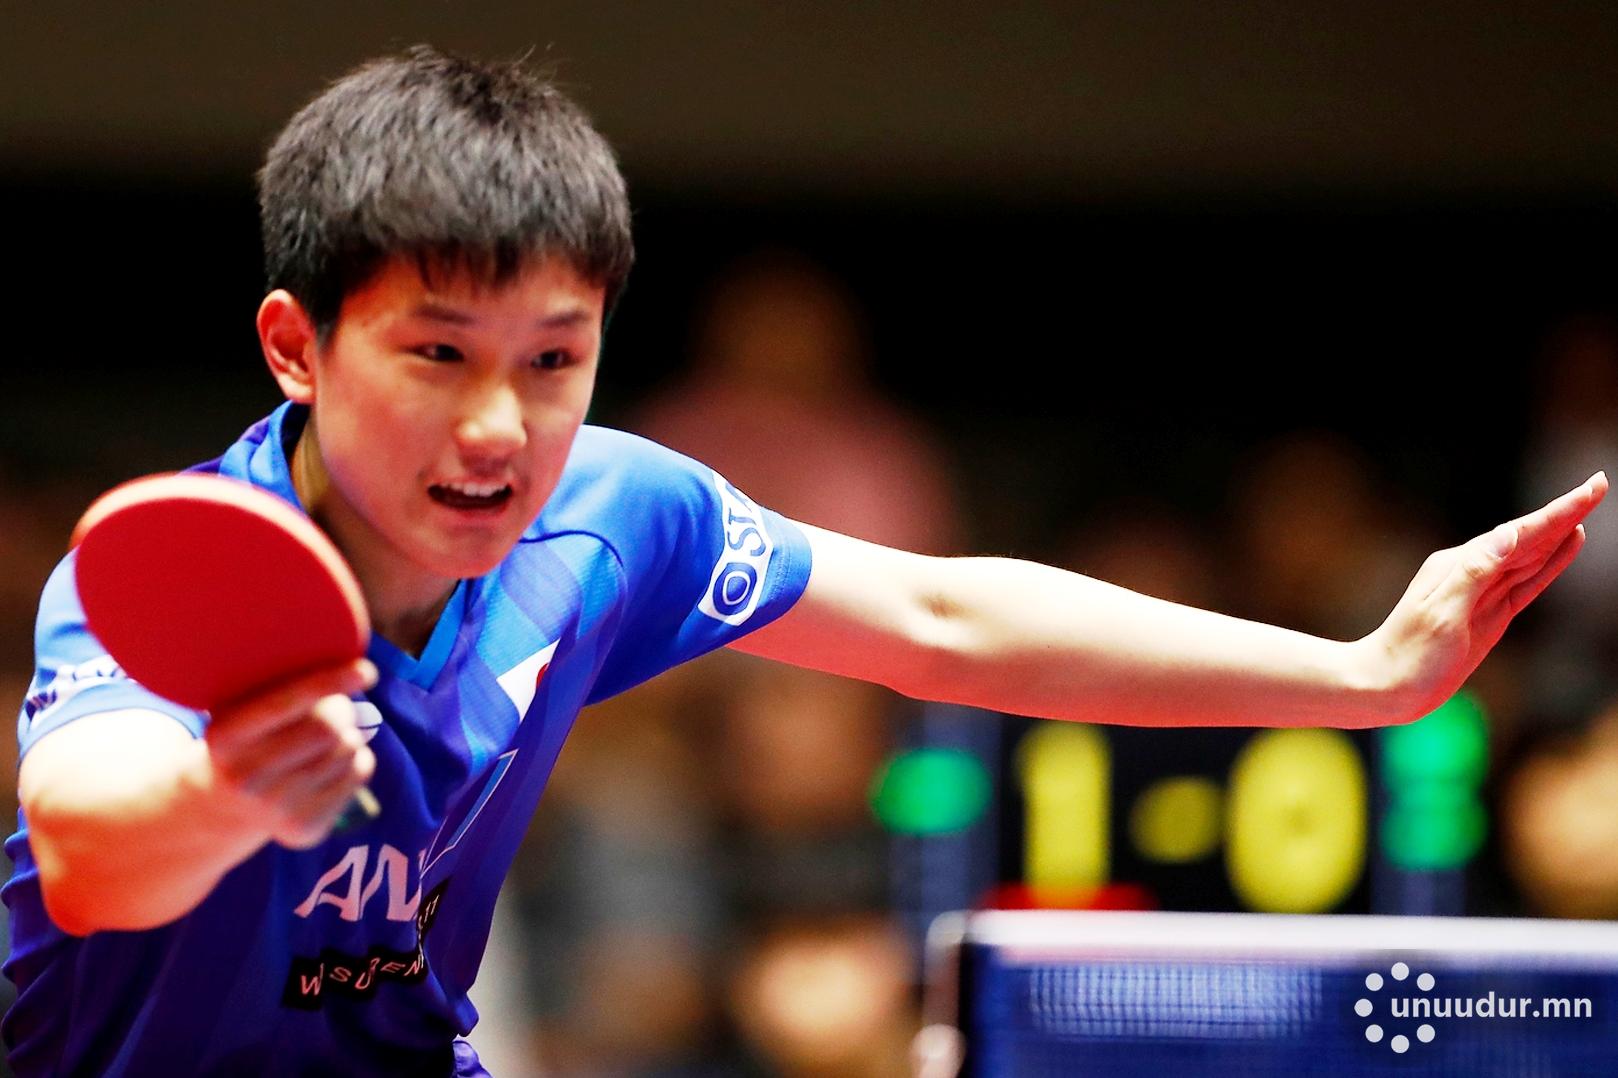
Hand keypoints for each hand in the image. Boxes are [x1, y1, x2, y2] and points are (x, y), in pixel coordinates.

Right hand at [203, 658, 377, 847]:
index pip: (285, 704)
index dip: (329, 682)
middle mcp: (245, 778)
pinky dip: (358, 757)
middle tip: (337, 706)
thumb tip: (339, 655)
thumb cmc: (243, 736)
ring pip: (349, 750)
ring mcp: (275, 809)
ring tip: (328, 736)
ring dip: (350, 733)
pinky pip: (361, 773)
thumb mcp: (239, 706)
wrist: (220, 805)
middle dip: (343, 710)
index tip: (366, 669)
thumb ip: (276, 681)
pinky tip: (332, 761)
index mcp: (224, 737)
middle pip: (327, 729)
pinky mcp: (305, 829)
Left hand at [1361, 471, 1607, 723]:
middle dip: (1564, 513)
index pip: (1519, 533)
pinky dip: (1549, 564)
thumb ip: (1474, 573)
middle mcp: (1472, 571)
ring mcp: (1481, 591)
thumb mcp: (1442, 613)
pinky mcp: (1490, 613)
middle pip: (1529, 538)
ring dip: (1559, 533)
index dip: (1558, 512)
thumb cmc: (1409, 653)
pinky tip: (1565, 548)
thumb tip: (1507, 535)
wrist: (1387, 687)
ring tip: (1585, 509)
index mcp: (1460, 564)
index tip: (1590, 488)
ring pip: (1530, 556)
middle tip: (1597, 485)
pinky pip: (1526, 582)